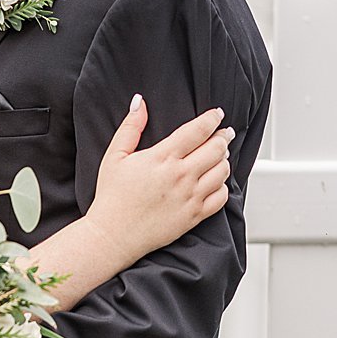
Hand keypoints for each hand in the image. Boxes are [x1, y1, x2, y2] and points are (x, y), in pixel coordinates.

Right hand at [88, 96, 232, 266]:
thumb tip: (140, 102)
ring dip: (223, 160)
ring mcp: (190, 196)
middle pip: (216, 148)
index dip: (212, 118)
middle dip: (223, 137)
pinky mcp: (194, 216)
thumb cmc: (112, 197)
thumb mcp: (114, 156)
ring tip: (218, 156)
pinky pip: (221, 196)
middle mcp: (181, 175)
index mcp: (162, 158)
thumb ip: (130, 127)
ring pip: (222, 171)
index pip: (198, 130)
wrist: (113, 235)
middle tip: (224, 133)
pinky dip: (222, 186)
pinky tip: (214, 181)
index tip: (217, 114)